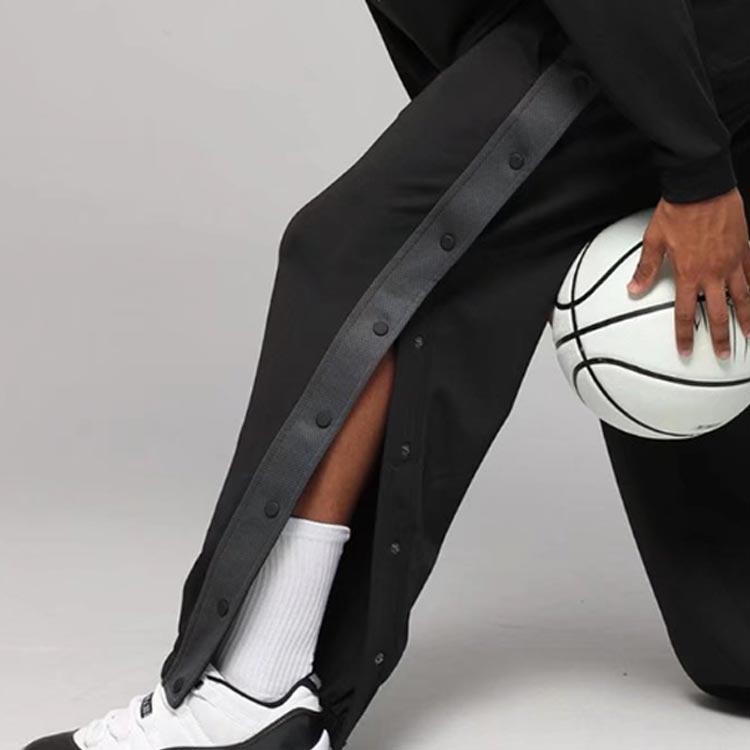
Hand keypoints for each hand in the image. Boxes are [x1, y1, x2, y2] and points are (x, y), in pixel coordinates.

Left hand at [627, 188, 749, 358]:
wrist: (702, 186)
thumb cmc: (678, 210)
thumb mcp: (654, 241)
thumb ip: (646, 268)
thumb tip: (634, 288)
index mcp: (688, 273)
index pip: (686, 314)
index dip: (685, 336)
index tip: (685, 351)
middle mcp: (713, 272)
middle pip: (719, 313)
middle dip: (721, 337)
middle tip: (722, 354)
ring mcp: (733, 261)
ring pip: (744, 298)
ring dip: (747, 318)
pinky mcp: (744, 249)